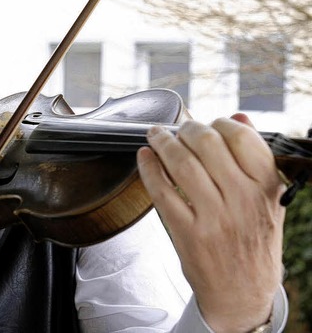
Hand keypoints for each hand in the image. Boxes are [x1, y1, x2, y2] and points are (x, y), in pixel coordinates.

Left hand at [136, 115, 285, 331]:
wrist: (241, 293)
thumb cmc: (252, 242)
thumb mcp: (267, 201)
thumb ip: (254, 158)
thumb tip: (239, 117)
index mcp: (265, 189)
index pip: (242, 138)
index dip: (220, 122)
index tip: (208, 122)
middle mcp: (242, 201)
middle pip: (207, 144)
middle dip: (186, 129)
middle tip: (177, 127)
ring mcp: (214, 218)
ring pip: (182, 164)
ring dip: (163, 143)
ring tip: (155, 135)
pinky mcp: (187, 233)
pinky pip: (162, 192)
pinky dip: (149, 169)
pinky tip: (145, 157)